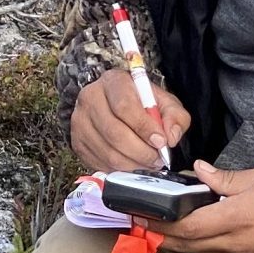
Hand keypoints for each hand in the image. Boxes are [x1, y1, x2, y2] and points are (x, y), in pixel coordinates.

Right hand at [70, 69, 190, 171]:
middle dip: (141, 152)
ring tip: (149, 165)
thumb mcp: (165, 102)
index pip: (124, 107)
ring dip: (132, 164)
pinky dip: (120, 170)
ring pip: (107, 152)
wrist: (114, 105)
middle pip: (114, 132)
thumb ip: (175, 117)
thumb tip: (171, 137)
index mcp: (113, 82)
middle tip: (158, 160)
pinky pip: (100, 163)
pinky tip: (134, 167)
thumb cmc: (142, 103)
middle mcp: (90, 98)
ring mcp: (80, 121)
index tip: (161, 142)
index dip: (144, 128)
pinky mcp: (77, 142)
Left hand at [153, 162, 253, 252]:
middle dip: (161, 235)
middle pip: (186, 246)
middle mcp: (235, 246)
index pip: (186, 227)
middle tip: (144, 223)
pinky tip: (206, 236)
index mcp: (237, 218)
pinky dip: (206, 249)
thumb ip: (227, 178)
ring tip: (169, 227)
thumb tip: (200, 171)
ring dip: (182, 243)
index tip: (142, 215)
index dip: (159, 224)